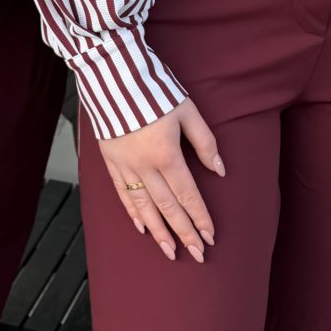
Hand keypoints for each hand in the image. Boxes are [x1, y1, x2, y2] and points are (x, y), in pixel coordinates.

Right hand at [98, 99, 222, 261]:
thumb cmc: (155, 89)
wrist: (113, 75)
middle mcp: (144, 166)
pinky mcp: (110, 160)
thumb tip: (220, 169)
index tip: (210, 237)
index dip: (200, 218)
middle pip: (168, 207)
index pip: (188, 195)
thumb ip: (205, 142)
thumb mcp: (187, 110)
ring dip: (159, 231)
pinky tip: (142, 228)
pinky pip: (122, 193)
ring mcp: (125, 165)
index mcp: (167, 155)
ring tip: (169, 252)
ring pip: (144, 206)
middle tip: (196, 255)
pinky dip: (133, 212)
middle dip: (184, 233)